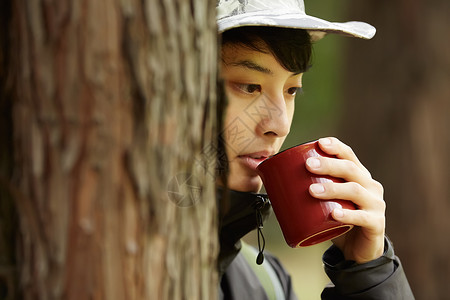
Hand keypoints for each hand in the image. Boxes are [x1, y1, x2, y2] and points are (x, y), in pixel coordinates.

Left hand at [306, 137, 384, 263]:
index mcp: (359, 176)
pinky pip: (362, 217)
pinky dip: (347, 215)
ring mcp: (376, 204)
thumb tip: (275, 183)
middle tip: (308, 165)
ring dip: (332, 189)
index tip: (319, 143)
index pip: (349, 156)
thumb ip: (311, 190)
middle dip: (329, 165)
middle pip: (350, 170)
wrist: (359, 250)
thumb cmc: (340, 221)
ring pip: (355, 191)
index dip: (336, 147)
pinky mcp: (376, 223)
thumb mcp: (327, 203)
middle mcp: (370, 186)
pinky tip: (334, 214)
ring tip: (312, 190)